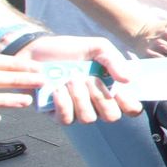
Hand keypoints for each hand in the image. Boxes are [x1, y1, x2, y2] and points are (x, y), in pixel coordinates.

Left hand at [20, 35, 142, 123]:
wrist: (36, 50)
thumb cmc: (69, 49)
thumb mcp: (97, 47)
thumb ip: (114, 61)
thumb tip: (128, 80)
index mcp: (111, 88)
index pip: (131, 108)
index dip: (130, 104)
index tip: (119, 90)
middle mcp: (97, 103)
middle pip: (111, 116)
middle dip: (101, 96)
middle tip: (89, 78)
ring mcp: (77, 111)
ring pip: (89, 118)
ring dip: (80, 97)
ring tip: (70, 78)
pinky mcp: (57, 114)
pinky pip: (66, 119)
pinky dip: (63, 102)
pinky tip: (57, 88)